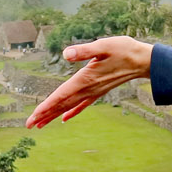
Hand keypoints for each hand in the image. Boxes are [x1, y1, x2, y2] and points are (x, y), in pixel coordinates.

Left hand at [26, 36, 152, 128]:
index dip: (46, 106)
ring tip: (40, 124)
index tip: (33, 117)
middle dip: (45, 115)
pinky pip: (82, 105)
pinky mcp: (99, 90)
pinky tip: (65, 118)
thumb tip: (66, 53)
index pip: (61, 95)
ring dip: (54, 115)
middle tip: (28, 125)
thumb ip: (84, 50)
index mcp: (85, 79)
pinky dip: (72, 112)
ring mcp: (94, 91)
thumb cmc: (123, 50)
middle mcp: (88, 89)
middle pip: (62, 104)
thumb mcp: (103, 45)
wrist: (143, 61)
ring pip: (69, 106)